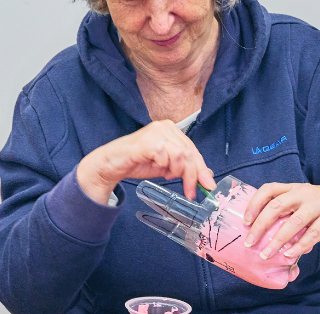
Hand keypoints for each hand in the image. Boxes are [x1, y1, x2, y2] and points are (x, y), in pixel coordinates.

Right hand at [76, 120, 215, 203]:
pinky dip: (162, 166)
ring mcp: (156, 132)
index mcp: (171, 130)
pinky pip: (165, 157)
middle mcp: (165, 127)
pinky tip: (155, 167)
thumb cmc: (137, 162)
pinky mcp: (148, 141)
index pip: (193, 149)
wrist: (111, 164)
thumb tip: (206, 176)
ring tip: (166, 175)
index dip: (201, 169)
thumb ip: (184, 168)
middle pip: (189, 153)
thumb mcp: (166, 167)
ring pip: (180, 155)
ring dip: (176, 171)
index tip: (208, 185)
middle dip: (192, 175)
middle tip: (191, 192)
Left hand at [241, 181, 319, 258]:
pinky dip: (299, 246)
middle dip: (260, 226)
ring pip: (293, 223)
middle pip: (276, 207)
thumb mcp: (300, 199)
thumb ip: (285, 212)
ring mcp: (317, 205)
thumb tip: (264, 236)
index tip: (245, 221)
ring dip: (277, 241)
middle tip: (249, 242)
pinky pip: (313, 234)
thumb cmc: (318, 203)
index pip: (268, 190)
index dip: (254, 204)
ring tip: (265, 254)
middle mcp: (302, 193)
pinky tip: (289, 255)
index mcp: (292, 188)